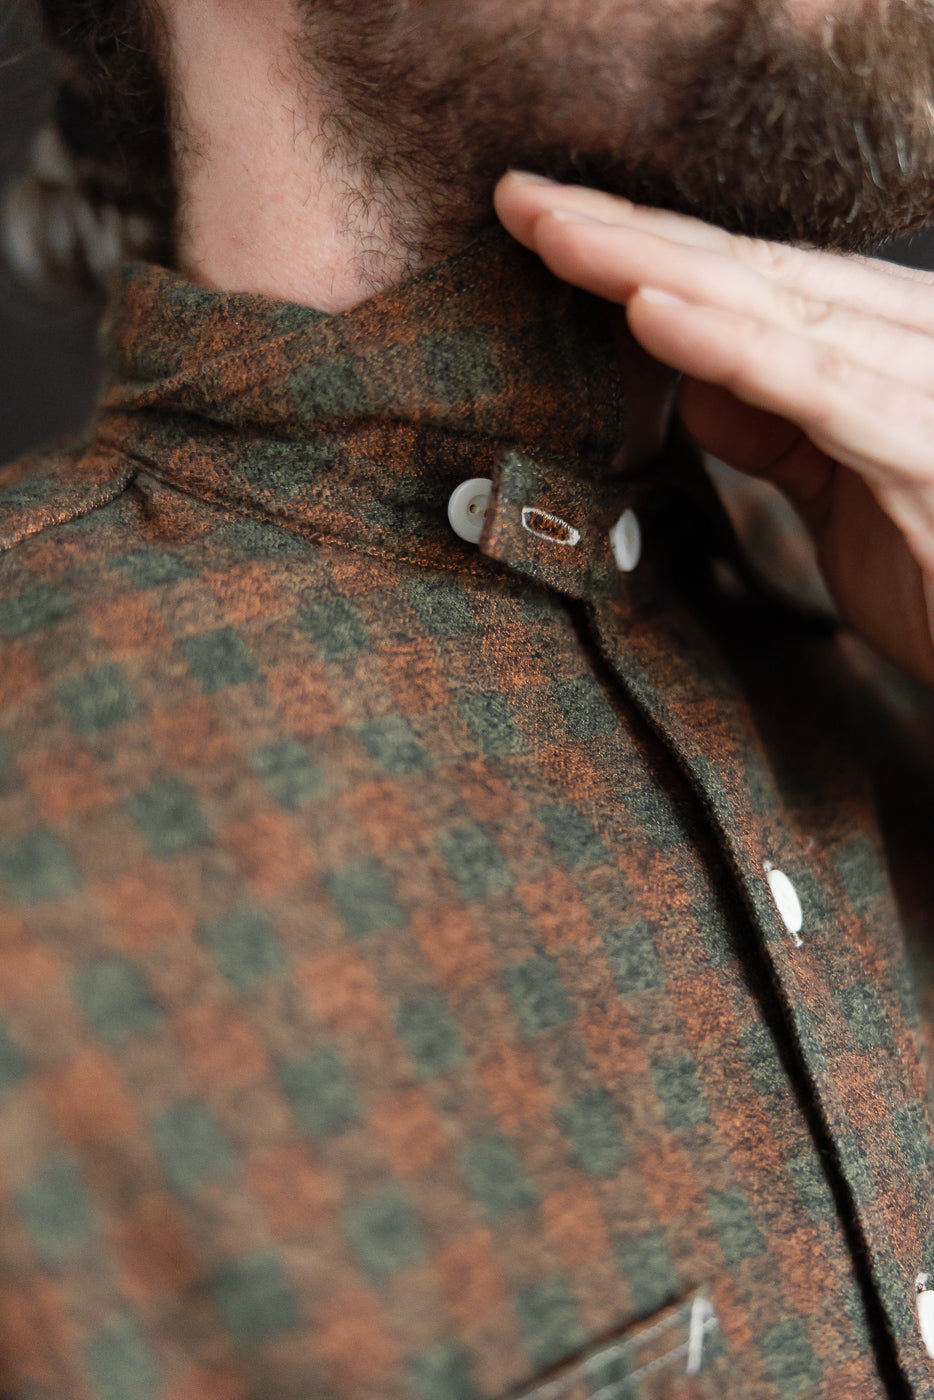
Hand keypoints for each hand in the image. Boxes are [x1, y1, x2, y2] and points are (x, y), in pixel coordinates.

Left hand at [495, 171, 933, 687]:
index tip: (544, 221)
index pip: (749, 280)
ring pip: (770, 308)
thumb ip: (774, 427)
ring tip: (554, 234)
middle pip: (746, 271)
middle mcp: (907, 341)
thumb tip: (684, 370)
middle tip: (516, 196)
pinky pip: (813, 386)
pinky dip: (730, 348)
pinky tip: (649, 312)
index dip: (645, 247)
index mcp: (882, 345)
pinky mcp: (924, 447)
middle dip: (625, 234)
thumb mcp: (840, 491)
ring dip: (653, 268)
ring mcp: (921, 387)